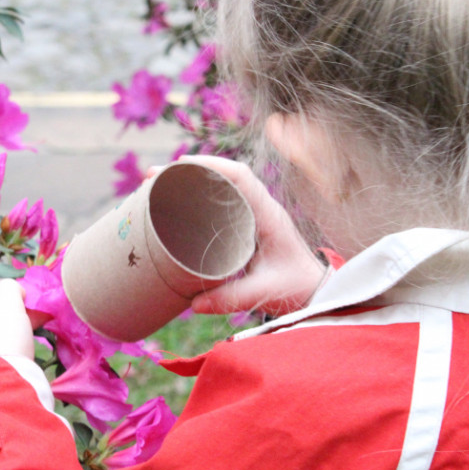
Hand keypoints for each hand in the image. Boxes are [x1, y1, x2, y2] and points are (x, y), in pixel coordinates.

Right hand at [150, 157, 326, 316]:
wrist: (317, 291)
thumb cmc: (296, 288)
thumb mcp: (265, 292)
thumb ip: (232, 298)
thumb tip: (193, 304)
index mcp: (269, 214)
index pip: (240, 176)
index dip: (209, 164)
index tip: (178, 164)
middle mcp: (261, 207)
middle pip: (223, 174)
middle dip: (187, 169)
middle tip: (152, 176)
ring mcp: (254, 214)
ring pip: (220, 185)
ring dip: (189, 180)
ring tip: (154, 184)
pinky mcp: (246, 225)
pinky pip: (219, 201)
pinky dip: (195, 196)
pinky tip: (173, 202)